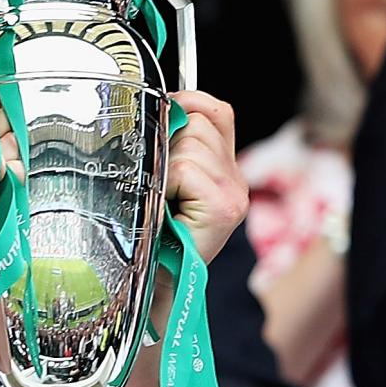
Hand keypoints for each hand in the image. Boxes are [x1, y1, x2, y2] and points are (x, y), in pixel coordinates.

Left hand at [164, 90, 246, 263]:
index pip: (216, 112)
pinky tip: (166, 207)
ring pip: (188, 145)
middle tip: (159, 181)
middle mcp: (235, 177)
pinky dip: (166, 184)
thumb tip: (150, 110)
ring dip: (164, 167)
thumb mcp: (164, 184)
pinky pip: (184, 169)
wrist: (160, 283)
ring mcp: (234, 192)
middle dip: (168, 142)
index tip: (162, 113)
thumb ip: (169, 150)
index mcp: (225, 167)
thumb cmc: (153, 234)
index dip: (188, 103)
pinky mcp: (225, 207)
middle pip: (198, 123)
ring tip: (162, 198)